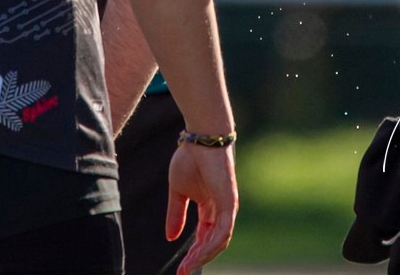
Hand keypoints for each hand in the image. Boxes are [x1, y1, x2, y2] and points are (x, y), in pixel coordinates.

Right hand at [166, 142, 237, 274]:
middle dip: (197, 259)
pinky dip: (212, 244)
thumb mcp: (177, 192)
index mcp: (209, 207)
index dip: (192, 253)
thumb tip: (170, 238)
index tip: (181, 268)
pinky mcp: (229, 203)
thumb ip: (176, 214)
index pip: (203, 236)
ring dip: (203, 255)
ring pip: (219, 241)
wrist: (200, 139)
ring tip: (188, 266)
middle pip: (211, 243)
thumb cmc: (189, 159)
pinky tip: (200, 253)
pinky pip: (223, 231)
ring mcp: (227, 208)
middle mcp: (221, 210)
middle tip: (183, 272)